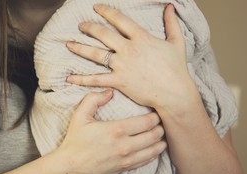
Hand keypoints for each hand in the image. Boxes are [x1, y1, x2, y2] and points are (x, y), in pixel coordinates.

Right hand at [56, 90, 166, 173]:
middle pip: (154, 135)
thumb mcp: (80, 116)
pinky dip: (154, 153)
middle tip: (161, 122)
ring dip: (160, 141)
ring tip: (161, 134)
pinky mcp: (125, 168)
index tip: (156, 112)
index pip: (146, 122)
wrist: (70, 167)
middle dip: (160, 127)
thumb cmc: (75, 141)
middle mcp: (125, 146)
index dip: (155, 116)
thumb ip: (93, 99)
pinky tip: (154, 148)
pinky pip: (147, 161)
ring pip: (154, 150)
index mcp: (116, 130)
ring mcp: (126, 159)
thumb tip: (109, 92)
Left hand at [66, 4, 197, 110]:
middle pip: (103, 34)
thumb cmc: (176, 69)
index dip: (106, 11)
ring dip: (80, 48)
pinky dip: (82, 79)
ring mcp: (122, 65)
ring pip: (96, 54)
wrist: (173, 92)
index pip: (119, 20)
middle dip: (89, 27)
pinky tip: (70, 77)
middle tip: (80, 25)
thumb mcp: (177, 42)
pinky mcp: (118, 81)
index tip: (96, 8)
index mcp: (141, 37)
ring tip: (69, 44)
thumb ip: (172, 23)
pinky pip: (96, 79)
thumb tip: (170, 7)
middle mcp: (128, 49)